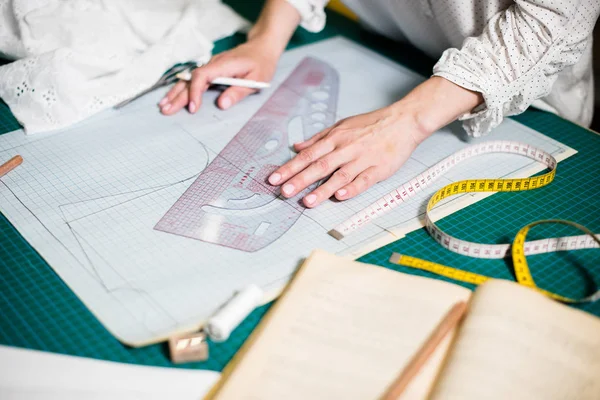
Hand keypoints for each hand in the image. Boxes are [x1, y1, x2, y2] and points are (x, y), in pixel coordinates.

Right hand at [159, 38, 278, 114]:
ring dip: (175, 92)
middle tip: (166, 110)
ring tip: (163, 106)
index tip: (193, 109)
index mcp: (224, 65)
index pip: (203, 76)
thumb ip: (238, 92)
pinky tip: (172, 97)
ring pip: (189, 79)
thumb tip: (221, 105)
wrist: (261, 48)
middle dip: (178, 95)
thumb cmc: (261, 64)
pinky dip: (182, 88)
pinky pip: (193, 79)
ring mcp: (210, 66)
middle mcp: (213, 64)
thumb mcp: (256, 80)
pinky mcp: (210, 70)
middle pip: (191, 79)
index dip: (195, 92)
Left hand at [267, 106, 427, 207]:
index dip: (290, 167)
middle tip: (284, 192)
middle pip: (319, 166)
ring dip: (322, 190)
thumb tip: (296, 146)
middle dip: (300, 180)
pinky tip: (340, 197)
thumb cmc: (372, 124)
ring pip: (339, 176)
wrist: (403, 121)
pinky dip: (352, 189)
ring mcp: (362, 159)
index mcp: (335, 138)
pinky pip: (363, 180)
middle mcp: (346, 149)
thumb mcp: (342, 125)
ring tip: (307, 202)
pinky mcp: (378, 169)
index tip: (274, 179)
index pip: (308, 155)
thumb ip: (318, 138)